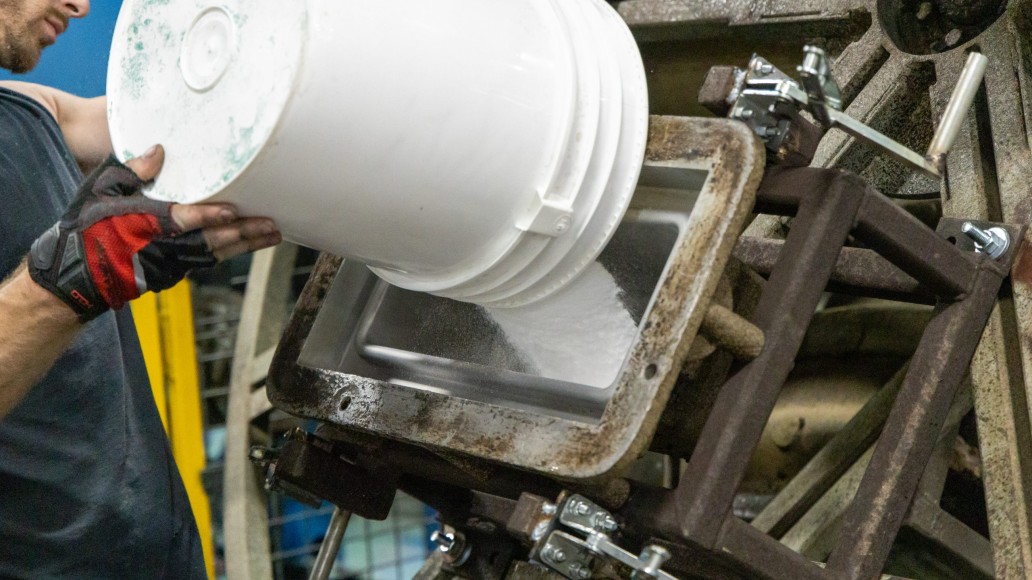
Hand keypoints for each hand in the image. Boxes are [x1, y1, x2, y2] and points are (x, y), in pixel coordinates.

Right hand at [28, 145, 280, 320]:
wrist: (74, 275)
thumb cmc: (85, 228)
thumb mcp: (98, 190)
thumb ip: (129, 169)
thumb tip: (158, 151)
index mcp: (143, 223)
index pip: (182, 221)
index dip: (209, 216)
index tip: (233, 211)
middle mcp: (162, 247)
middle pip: (210, 242)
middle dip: (243, 234)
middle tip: (272, 225)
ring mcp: (169, 265)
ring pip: (215, 255)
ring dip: (245, 246)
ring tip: (272, 234)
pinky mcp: (172, 275)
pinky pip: (207, 262)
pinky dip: (229, 254)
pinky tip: (248, 244)